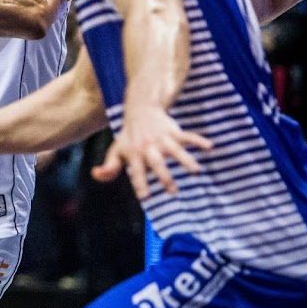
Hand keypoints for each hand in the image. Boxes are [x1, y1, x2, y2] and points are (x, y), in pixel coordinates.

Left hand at [92, 106, 212, 198]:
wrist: (139, 111)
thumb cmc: (128, 138)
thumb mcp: (116, 151)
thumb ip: (109, 167)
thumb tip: (96, 174)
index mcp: (134, 155)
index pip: (136, 172)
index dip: (139, 184)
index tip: (145, 197)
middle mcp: (148, 148)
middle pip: (157, 164)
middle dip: (164, 177)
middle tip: (173, 192)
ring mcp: (162, 139)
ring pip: (175, 150)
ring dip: (186, 160)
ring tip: (196, 172)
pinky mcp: (174, 132)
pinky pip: (188, 136)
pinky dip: (199, 140)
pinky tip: (210, 147)